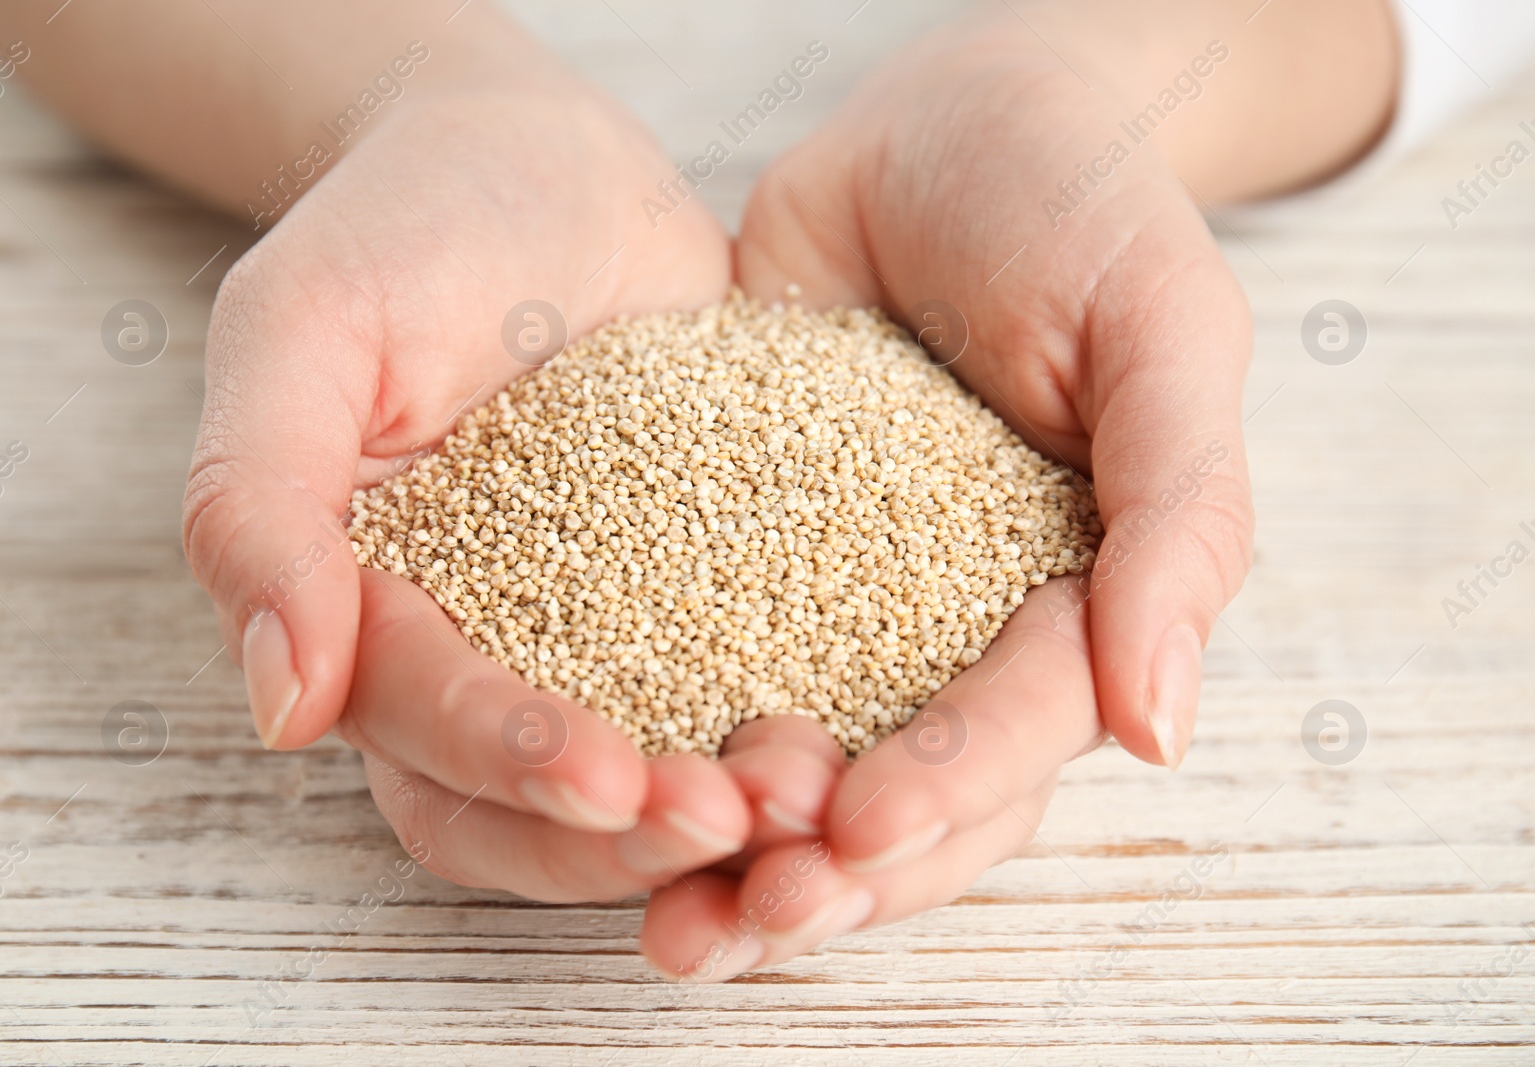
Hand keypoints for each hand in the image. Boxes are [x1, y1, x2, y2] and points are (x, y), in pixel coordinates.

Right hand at [182, 82, 749, 901]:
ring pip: (628, 790)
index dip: (510, 765)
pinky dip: (790, 729)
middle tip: (740, 820)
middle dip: (622, 838)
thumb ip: (254, 502)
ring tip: (816, 795)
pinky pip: (733, 693)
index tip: (613, 779)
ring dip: (714, 819)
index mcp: (361, 617)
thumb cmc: (399, 228)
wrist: (539, 168)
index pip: (421, 733)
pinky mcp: (691, 599)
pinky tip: (868, 732)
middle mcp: (471, 656)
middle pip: (522, 812)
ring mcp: (585, 640)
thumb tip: (280, 706)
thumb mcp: (301, 329)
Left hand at [639, 13, 1254, 976]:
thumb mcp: (1164, 332)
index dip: (946, 788)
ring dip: (736, 852)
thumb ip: (1179, 515)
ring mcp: (847, 602)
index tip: (857, 828)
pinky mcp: (742, 555)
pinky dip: (659, 740)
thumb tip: (1163, 726)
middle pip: (909, 795)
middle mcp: (960, 630)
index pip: (1020, 729)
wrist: (941, 127)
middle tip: (735, 918)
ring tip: (664, 920)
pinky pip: (699, 664)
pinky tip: (594, 791)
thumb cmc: (1080, 208)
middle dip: (828, 870)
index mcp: (1077, 601)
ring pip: (804, 765)